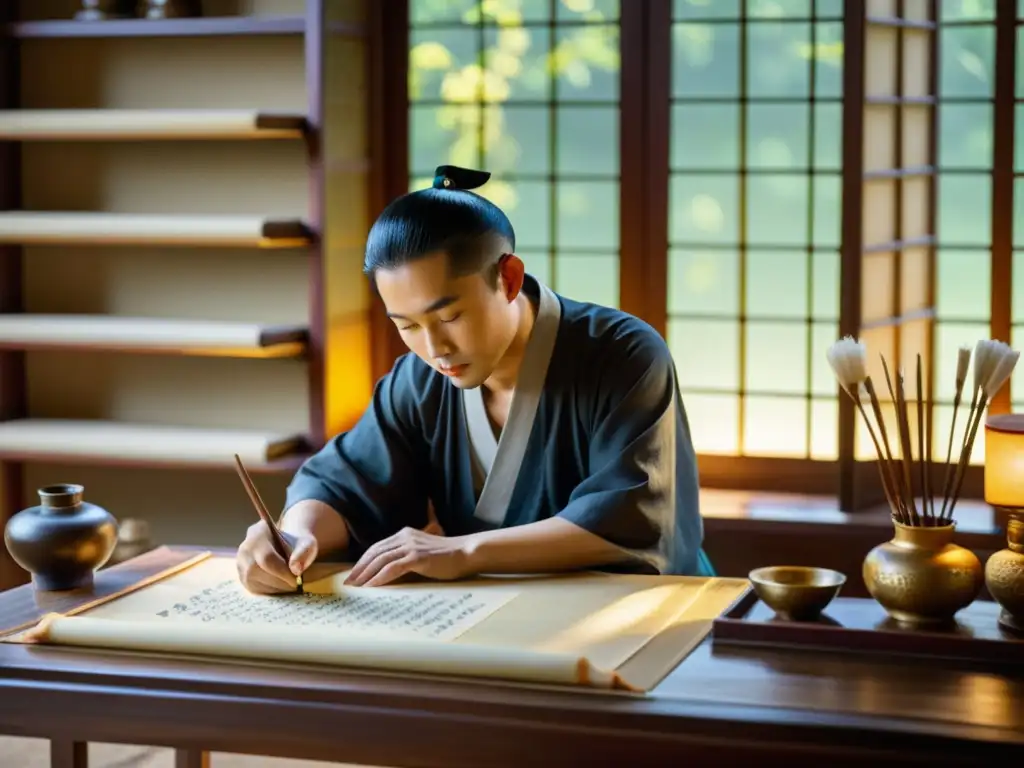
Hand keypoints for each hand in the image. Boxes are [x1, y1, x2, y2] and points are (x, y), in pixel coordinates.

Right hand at [236, 520, 317, 593]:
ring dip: (275, 588)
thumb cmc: (297, 545)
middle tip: (295, 585)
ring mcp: (241, 563)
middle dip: (278, 582)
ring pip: (253, 581)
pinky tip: (282, 586)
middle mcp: (245, 548)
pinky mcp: (242, 578)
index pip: (266, 557)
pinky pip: (253, 588)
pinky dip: (270, 591)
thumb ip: (303, 552)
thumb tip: (295, 569)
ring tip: (290, 585)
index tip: (297, 579)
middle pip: (255, 570)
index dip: (282, 571)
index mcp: (258, 533)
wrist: (288, 548)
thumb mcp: (306, 543)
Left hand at [344, 527, 471, 586]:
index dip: (363, 561)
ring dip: (365, 575)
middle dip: (359, 568)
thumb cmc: (447, 557)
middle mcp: (405, 537)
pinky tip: (372, 587)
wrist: (467, 553)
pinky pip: (392, 568)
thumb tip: (390, 574)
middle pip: (374, 552)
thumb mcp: (423, 553)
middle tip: (348, 583)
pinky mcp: (417, 557)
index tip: (353, 574)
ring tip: (356, 588)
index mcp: (405, 534)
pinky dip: (379, 578)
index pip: (377, 547)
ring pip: (380, 560)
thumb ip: (407, 557)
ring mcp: (411, 546)